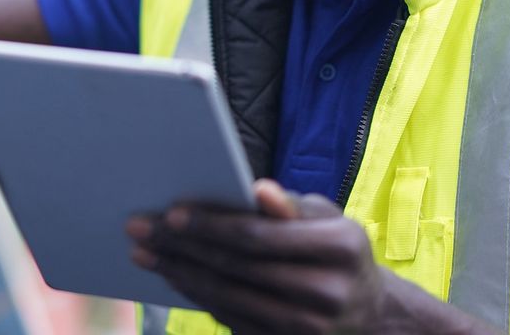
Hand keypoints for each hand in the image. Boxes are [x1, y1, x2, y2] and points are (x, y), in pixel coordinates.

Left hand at [125, 180, 388, 334]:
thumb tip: (258, 189)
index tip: (170, 213)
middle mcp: (328, 292)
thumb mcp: (329, 220)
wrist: (371, 316)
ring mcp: (309, 327)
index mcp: (341, 248)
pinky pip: (231, 319)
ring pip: (227, 297)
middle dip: (181, 247)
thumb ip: (291, 205)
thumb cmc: (337, 253)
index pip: (259, 236)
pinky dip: (196, 296)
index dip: (211, 225)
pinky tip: (173, 276)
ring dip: (178, 273)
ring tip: (145, 253)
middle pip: (236, 267)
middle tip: (139, 229)